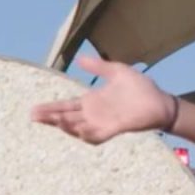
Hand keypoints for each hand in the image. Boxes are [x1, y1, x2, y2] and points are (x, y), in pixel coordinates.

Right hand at [30, 53, 173, 145]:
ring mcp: (102, 123)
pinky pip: (95, 135)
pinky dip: (85, 133)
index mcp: (91, 101)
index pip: (65, 106)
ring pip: (77, 128)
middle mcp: (93, 115)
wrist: (160, 101)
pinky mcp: (113, 129)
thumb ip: (97, 67)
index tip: (34, 110)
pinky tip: (75, 128)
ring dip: (65, 125)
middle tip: (34, 116)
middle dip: (50, 118)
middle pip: (66, 118)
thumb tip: (79, 58)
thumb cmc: (140, 87)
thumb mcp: (116, 71)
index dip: (50, 108)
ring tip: (54, 120)